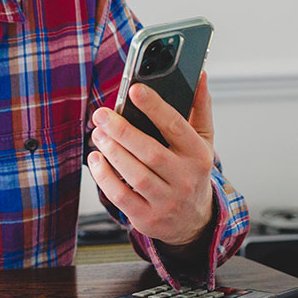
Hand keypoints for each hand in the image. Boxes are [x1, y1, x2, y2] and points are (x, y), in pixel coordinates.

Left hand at [87, 72, 215, 245]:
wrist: (193, 221)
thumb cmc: (191, 172)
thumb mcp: (202, 141)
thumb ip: (199, 108)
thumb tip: (200, 75)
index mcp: (198, 155)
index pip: (176, 127)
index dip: (154, 107)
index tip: (135, 90)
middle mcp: (184, 179)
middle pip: (150, 152)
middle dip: (122, 130)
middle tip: (101, 114)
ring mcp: (166, 201)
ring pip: (135, 174)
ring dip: (111, 151)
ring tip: (98, 134)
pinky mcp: (146, 217)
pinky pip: (120, 196)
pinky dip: (104, 177)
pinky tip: (95, 160)